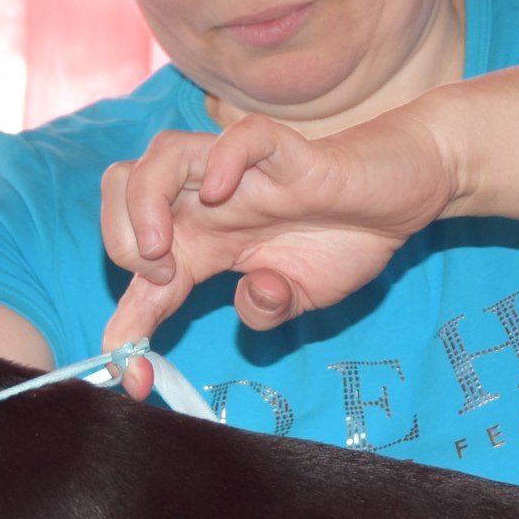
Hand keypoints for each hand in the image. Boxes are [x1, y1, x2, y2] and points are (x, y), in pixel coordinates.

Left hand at [99, 111, 457, 395]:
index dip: (127, 331)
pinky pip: (241, 137)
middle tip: (165, 279)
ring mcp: (242, 172)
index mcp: (202, 241)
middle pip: (120, 192)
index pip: (139, 277)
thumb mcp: (300, 300)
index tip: (136, 380)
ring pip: (159, 156)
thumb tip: (251, 298)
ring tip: (170, 252)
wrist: (400, 198)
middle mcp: (209, 201)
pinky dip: (220, 159)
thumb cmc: (344, 240)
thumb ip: (265, 312)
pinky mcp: (285, 152)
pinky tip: (221, 191)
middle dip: (119, 242)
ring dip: (144, 205)